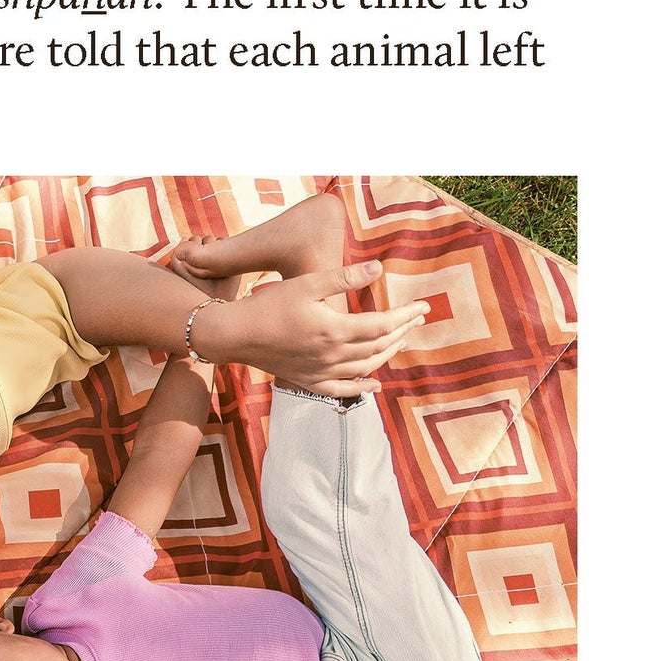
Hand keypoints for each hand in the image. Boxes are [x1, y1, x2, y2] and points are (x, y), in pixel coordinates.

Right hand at [197, 263, 428, 395]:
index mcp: (335, 329)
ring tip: (401, 341)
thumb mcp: (307, 284)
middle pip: (378, 346)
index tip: (424, 306)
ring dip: (388, 354)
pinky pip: (342, 390)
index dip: (406, 315)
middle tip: (418, 319)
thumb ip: (344, 278)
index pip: (382, 324)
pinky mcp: (308, 381)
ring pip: (365, 368)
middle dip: (402, 332)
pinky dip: (362, 389)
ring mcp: (321, 372)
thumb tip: (378, 270)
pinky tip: (376, 386)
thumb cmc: (269, 304)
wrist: (235, 334)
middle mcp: (332, 355)